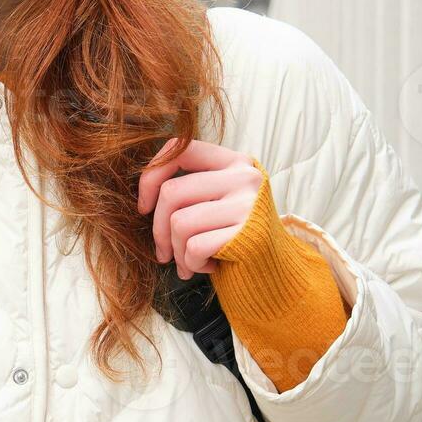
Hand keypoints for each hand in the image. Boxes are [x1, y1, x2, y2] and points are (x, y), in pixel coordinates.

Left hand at [136, 138, 265, 280]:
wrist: (277, 272)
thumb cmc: (236, 236)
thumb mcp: (219, 200)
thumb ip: (192, 187)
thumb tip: (144, 197)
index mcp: (234, 161)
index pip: (179, 149)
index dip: (151, 177)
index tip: (145, 206)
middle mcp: (244, 177)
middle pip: (172, 192)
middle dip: (158, 229)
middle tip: (163, 252)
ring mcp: (248, 204)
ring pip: (180, 223)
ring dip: (176, 251)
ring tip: (189, 262)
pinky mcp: (247, 235)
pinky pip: (195, 247)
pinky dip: (193, 264)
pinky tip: (209, 266)